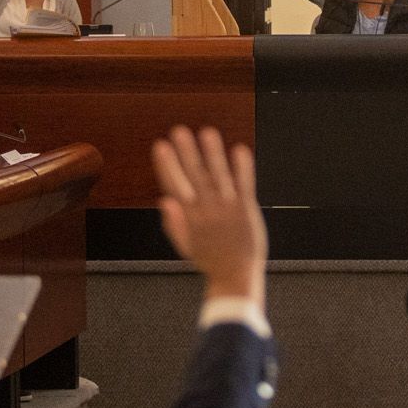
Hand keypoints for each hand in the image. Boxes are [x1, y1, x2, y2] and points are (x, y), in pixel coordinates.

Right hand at [152, 126, 266, 303]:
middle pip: (195, 176)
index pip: (175, 185)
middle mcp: (208, 211)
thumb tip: (164, 200)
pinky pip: (245, 184)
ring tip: (207, 132)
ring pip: (219, 176)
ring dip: (213, 153)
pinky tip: (240, 149)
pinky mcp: (247, 210)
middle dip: (186, 152)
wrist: (236, 277)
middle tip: (178, 131)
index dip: (167, 165)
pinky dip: (243, 168)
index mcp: (190, 218)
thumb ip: (174, 224)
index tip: (160, 146)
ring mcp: (228, 209)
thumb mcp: (186, 246)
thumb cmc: (210, 261)